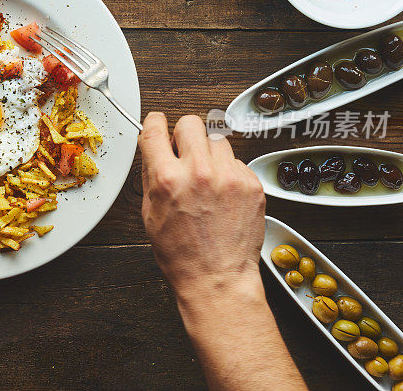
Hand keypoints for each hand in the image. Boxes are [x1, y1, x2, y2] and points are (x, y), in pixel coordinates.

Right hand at [139, 114, 305, 389]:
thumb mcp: (150, 213)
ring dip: (209, 154)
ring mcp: (229, 176)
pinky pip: (236, 162)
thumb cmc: (181, 253)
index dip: (155, 123)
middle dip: (184, 134)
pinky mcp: (251, 184)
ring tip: (208, 180)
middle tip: (184, 152)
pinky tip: (224, 196)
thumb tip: (153, 149)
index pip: (156, 127)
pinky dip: (229, 173)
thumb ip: (152, 175)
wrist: (217, 279)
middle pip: (190, 123)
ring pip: (217, 140)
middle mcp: (199, 171)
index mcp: (167, 178)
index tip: (158, 125)